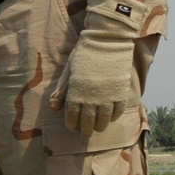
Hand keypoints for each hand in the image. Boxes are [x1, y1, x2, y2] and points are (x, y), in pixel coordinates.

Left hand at [49, 0, 146, 136]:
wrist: (108, 40)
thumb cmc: (84, 53)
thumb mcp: (69, 70)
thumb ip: (62, 90)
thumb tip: (54, 109)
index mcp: (76, 93)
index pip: (72, 117)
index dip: (72, 125)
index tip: (73, 128)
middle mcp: (91, 99)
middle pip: (88, 122)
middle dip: (86, 130)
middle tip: (86, 133)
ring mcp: (107, 97)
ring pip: (104, 120)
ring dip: (100, 126)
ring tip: (98, 128)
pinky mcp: (121, 93)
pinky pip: (118, 111)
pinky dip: (114, 117)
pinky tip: (111, 118)